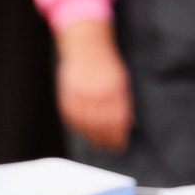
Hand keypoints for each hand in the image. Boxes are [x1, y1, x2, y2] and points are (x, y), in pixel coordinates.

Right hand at [55, 19, 132, 151]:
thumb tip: (127, 124)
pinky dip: (78, 127)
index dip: (118, 136)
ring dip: (92, 136)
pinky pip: (72, 117)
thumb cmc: (106, 65)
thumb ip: (123, 102)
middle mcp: (96, 93)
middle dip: (106, 139)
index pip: (116, 120)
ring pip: (85, 124)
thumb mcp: (121, 81)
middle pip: (101, 125)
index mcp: (113, 89)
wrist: (86, 46)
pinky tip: (84, 131)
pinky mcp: (67, 94)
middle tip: (109, 148)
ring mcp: (80, 94)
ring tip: (97, 143)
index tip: (120, 145)